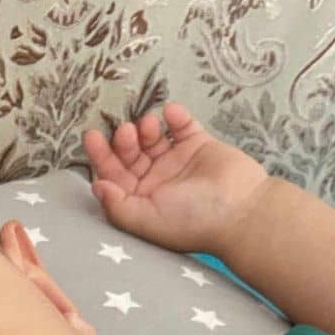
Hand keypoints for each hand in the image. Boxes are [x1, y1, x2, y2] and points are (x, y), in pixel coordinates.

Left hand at [82, 101, 269, 255]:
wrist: (242, 211)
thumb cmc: (193, 220)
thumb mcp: (147, 219)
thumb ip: (117, 205)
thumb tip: (96, 186)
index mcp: (142, 200)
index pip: (114, 175)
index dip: (101, 156)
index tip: (92, 136)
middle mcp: (157, 181)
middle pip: (130, 154)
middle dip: (123, 140)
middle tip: (127, 132)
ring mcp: (178, 161)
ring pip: (152, 138)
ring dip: (145, 127)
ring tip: (148, 126)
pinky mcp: (200, 145)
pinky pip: (182, 125)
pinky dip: (175, 116)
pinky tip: (171, 113)